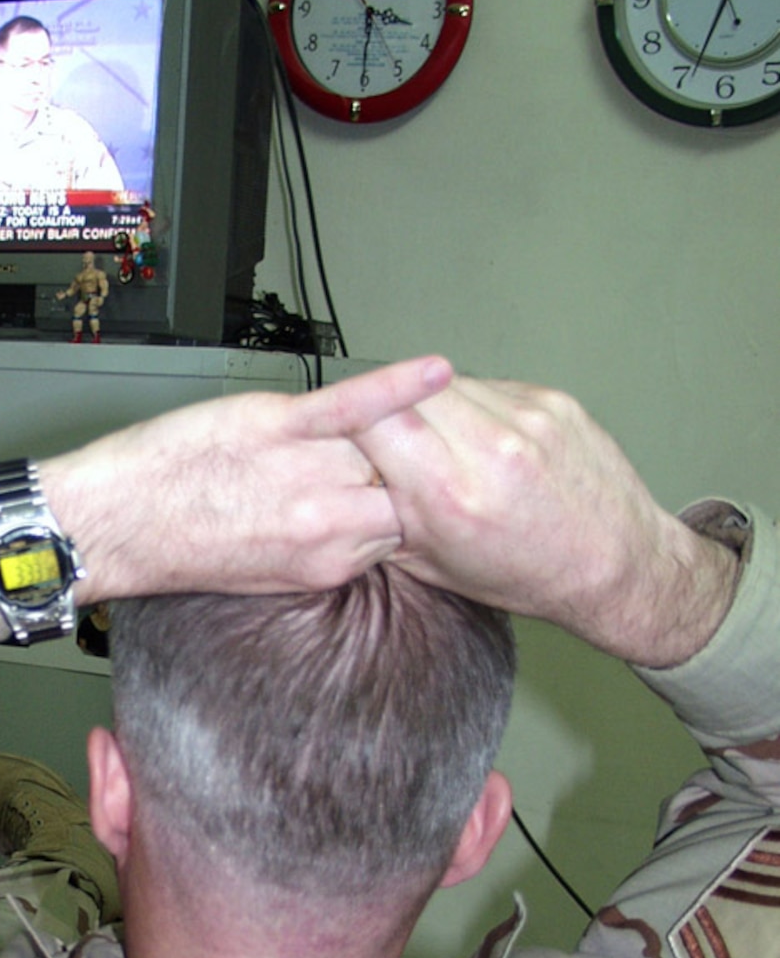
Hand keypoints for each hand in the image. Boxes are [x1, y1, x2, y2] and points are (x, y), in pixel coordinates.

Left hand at [40, 353, 452, 597]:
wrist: (113, 526)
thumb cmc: (175, 549)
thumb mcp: (266, 575)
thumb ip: (319, 550)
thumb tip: (353, 529)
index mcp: (328, 562)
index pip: (403, 530)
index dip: (416, 507)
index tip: (429, 493)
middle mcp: (327, 522)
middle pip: (409, 490)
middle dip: (426, 471)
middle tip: (451, 446)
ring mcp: (305, 473)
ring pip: (389, 447)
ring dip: (416, 427)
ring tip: (450, 406)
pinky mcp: (277, 428)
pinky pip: (350, 407)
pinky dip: (395, 386)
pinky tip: (435, 371)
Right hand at [355, 377, 738, 664]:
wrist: (613, 563)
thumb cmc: (527, 574)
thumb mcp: (434, 563)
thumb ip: (386, 513)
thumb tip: (346, 474)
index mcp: (451, 496)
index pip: (373, 420)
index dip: (353, 421)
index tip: (345, 431)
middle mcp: (490, 449)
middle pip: (406, 391)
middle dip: (388, 409)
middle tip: (386, 434)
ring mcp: (526, 418)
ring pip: (446, 383)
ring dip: (429, 404)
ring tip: (438, 440)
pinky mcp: (551, 400)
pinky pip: (489, 387)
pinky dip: (473, 407)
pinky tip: (480, 438)